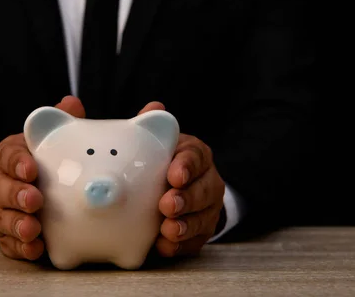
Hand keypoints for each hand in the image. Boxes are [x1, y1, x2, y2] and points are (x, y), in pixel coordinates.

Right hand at [0, 96, 84, 259]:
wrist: (42, 188)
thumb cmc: (47, 160)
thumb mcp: (54, 140)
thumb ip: (63, 122)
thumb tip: (71, 103)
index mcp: (8, 156)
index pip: (7, 155)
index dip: (17, 162)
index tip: (31, 168)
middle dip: (15, 195)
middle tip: (34, 200)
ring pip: (0, 218)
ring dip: (16, 224)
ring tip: (32, 229)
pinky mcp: (5, 234)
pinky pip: (8, 243)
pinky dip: (20, 248)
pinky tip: (35, 249)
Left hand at [138, 102, 225, 256]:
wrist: (172, 189)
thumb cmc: (158, 162)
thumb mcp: (154, 142)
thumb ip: (147, 126)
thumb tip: (153, 107)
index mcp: (194, 154)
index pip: (196, 156)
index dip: (187, 166)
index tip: (174, 174)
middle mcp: (206, 180)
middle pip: (203, 190)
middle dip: (186, 199)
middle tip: (167, 205)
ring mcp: (207, 208)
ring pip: (203, 218)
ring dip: (185, 225)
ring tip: (168, 230)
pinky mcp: (201, 232)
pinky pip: (196, 241)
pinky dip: (181, 246)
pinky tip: (166, 247)